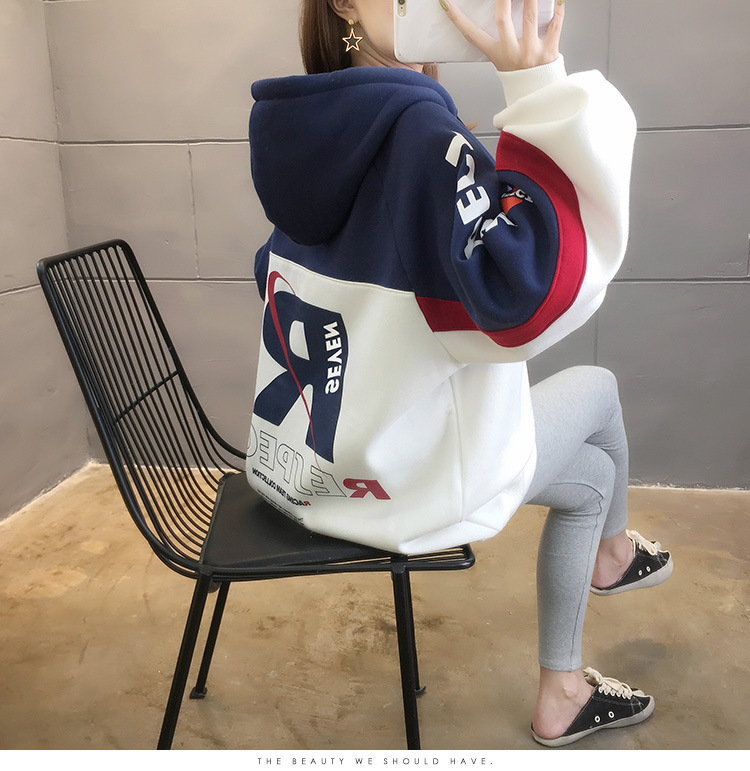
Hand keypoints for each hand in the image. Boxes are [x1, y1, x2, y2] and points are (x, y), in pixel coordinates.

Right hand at [441, 0, 564, 71]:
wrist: (539, 99)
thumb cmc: (521, 78)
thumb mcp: (502, 62)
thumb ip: (498, 41)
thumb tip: (499, 13)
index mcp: (497, 55)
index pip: (472, 35)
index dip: (458, 20)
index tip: (447, 4)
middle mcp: (512, 53)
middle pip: (502, 19)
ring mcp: (531, 52)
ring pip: (530, 16)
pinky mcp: (550, 51)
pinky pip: (555, 25)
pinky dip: (558, 10)